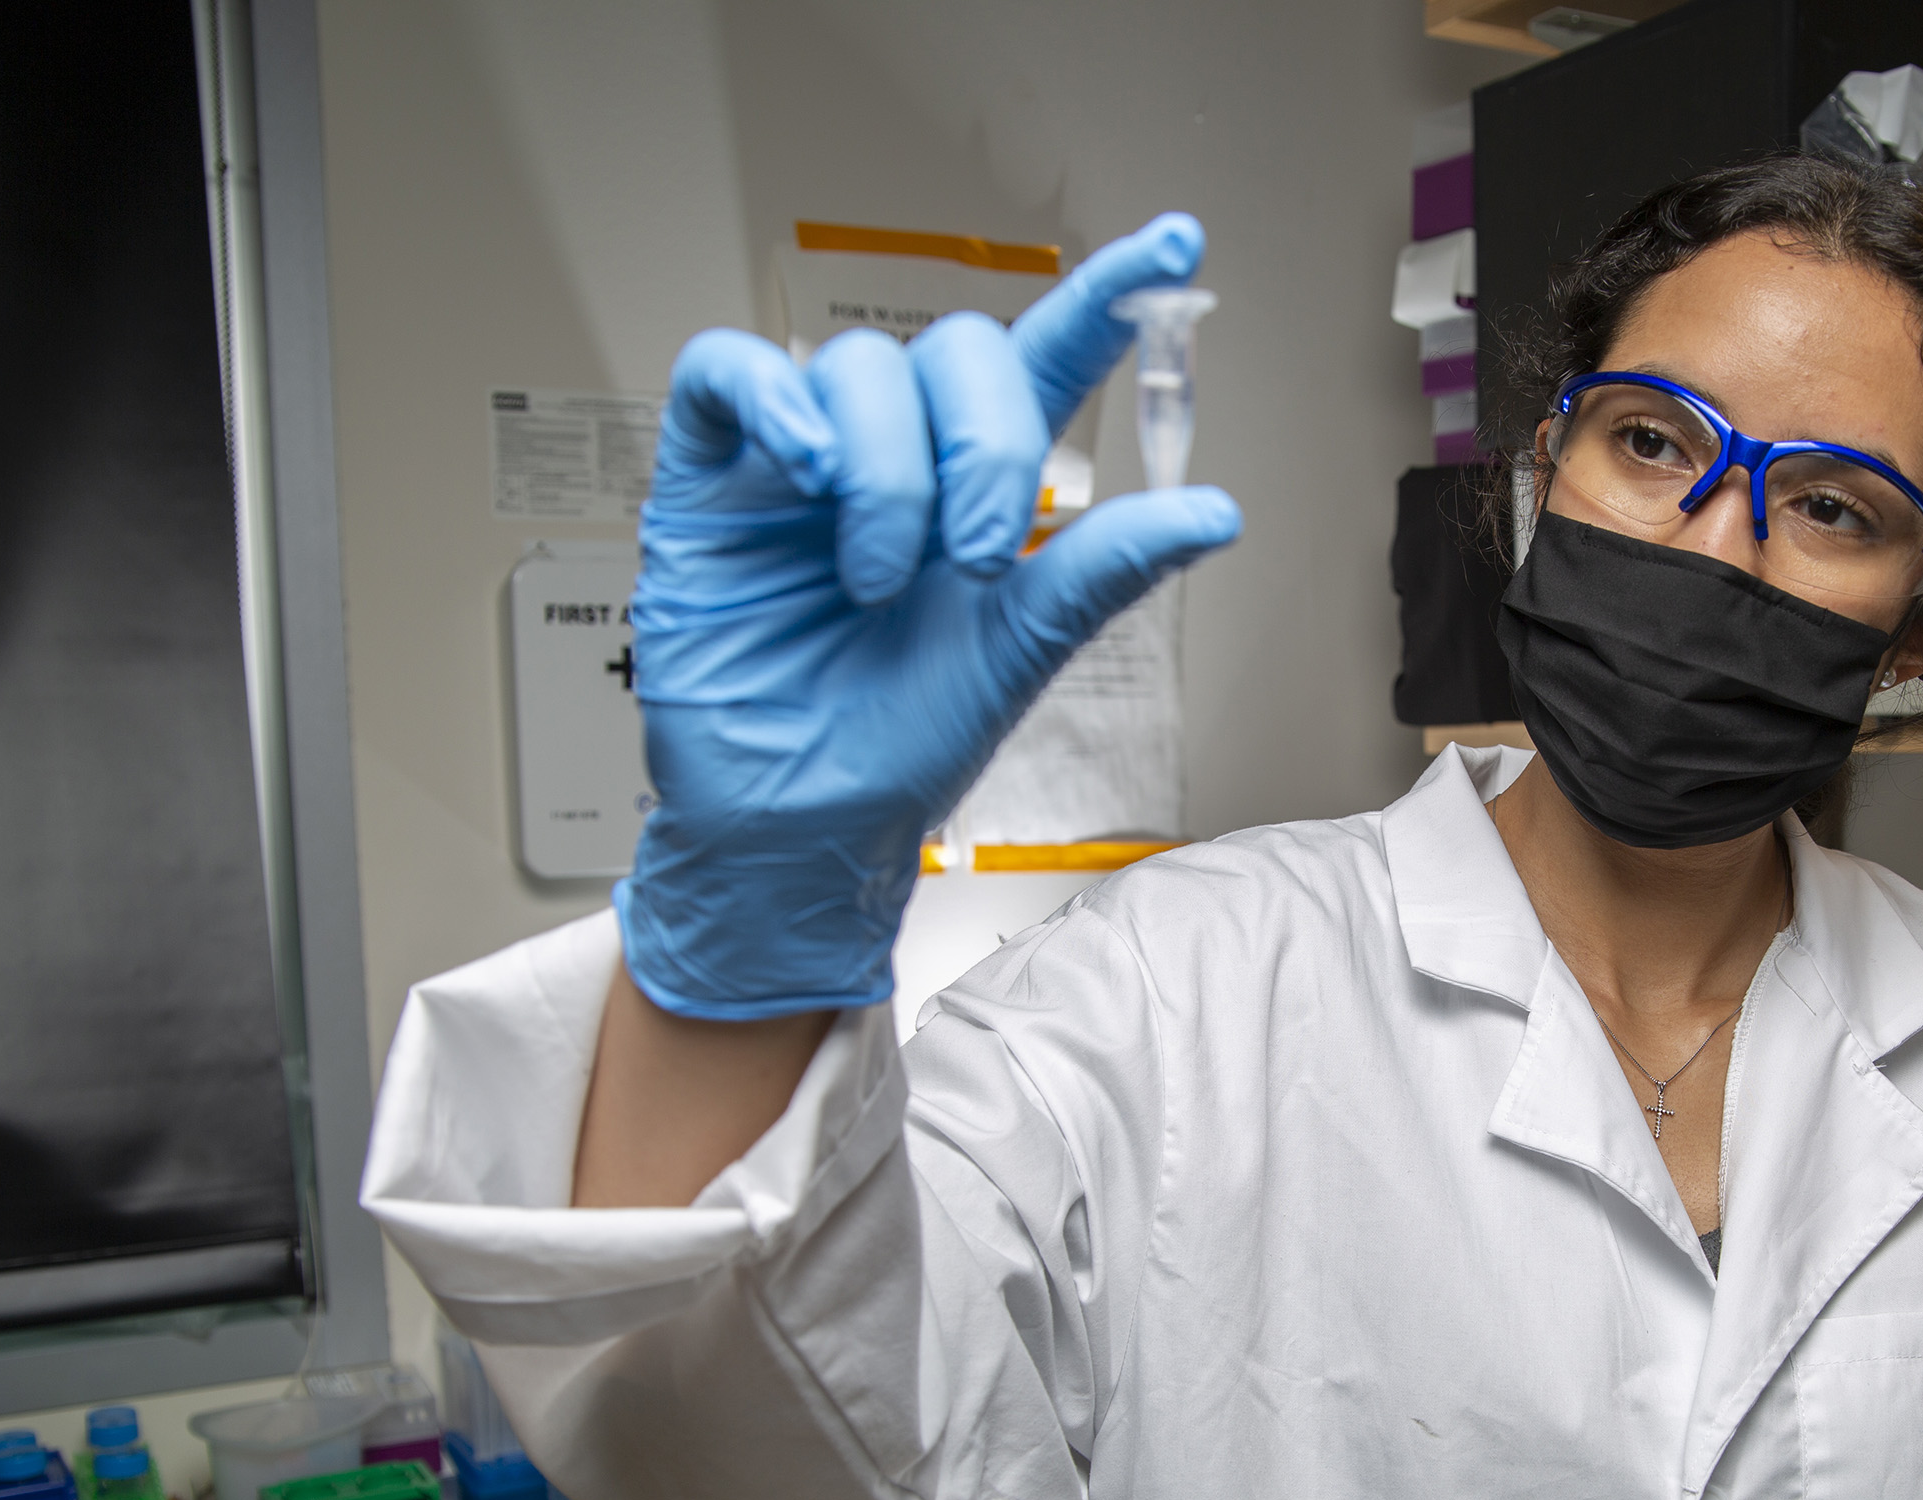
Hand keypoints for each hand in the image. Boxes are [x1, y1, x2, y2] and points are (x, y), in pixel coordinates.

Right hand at [613, 213, 1241, 1020]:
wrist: (795, 828)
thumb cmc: (894, 748)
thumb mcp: (1016, 655)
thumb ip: (1101, 572)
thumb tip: (1210, 512)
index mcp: (979, 488)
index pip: (1049, 363)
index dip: (1105, 299)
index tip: (1171, 247)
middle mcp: (897, 458)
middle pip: (958, 352)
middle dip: (985, 444)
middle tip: (978, 555)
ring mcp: (802, 462)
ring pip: (857, 368)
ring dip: (888, 473)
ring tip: (878, 578)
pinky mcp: (712, 478)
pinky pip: (728, 373)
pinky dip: (776, 402)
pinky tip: (808, 469)